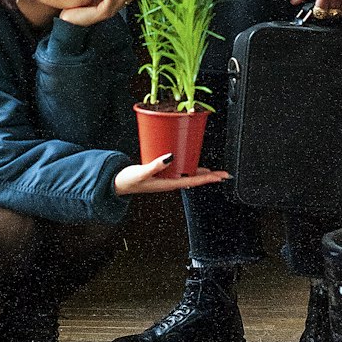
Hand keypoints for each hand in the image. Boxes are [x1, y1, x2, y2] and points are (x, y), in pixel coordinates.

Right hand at [113, 155, 230, 195]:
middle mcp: (170, 181)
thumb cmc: (127, 181)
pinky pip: (179, 169)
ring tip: (214, 171)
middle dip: (210, 176)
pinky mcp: (161, 173)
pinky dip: (187, 165)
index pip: (193, 180)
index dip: (208, 178)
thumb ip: (155, 165)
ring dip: (201, 172)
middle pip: (195, 178)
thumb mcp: (141, 172)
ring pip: (188, 174)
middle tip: (224, 174)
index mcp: (168, 184)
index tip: (220, 177)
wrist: (117, 183)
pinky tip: (191, 161)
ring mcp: (166, 178)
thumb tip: (171, 157)